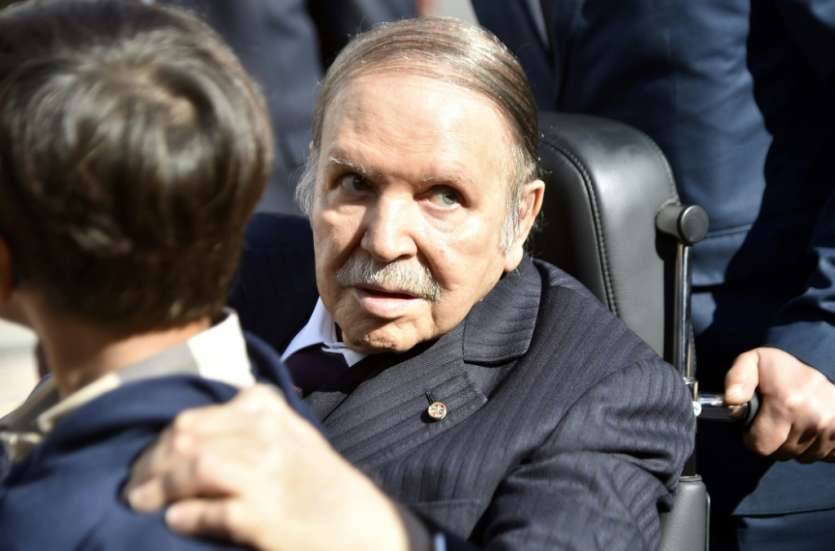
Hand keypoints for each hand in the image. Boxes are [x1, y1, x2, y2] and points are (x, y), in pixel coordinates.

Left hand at [123, 385, 410, 550]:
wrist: (367, 531)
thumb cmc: (324, 489)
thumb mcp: (293, 440)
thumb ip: (250, 427)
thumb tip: (184, 438)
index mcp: (271, 413)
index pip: (196, 418)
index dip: (162, 442)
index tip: (150, 462)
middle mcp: (267, 437)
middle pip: (186, 439)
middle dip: (151, 463)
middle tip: (134, 487)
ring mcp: (266, 475)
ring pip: (191, 468)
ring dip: (156, 488)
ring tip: (139, 504)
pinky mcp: (262, 517)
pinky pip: (206, 511)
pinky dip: (183, 517)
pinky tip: (172, 522)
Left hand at [725, 347, 834, 461]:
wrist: (824, 362)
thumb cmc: (782, 368)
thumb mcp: (754, 362)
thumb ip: (737, 378)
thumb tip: (731, 400)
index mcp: (787, 403)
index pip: (760, 446)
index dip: (752, 436)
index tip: (756, 423)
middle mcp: (813, 418)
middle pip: (780, 454)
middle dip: (773, 441)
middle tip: (775, 420)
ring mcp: (832, 428)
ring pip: (802, 457)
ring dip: (794, 445)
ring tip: (794, 421)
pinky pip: (823, 456)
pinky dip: (814, 447)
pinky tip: (810, 428)